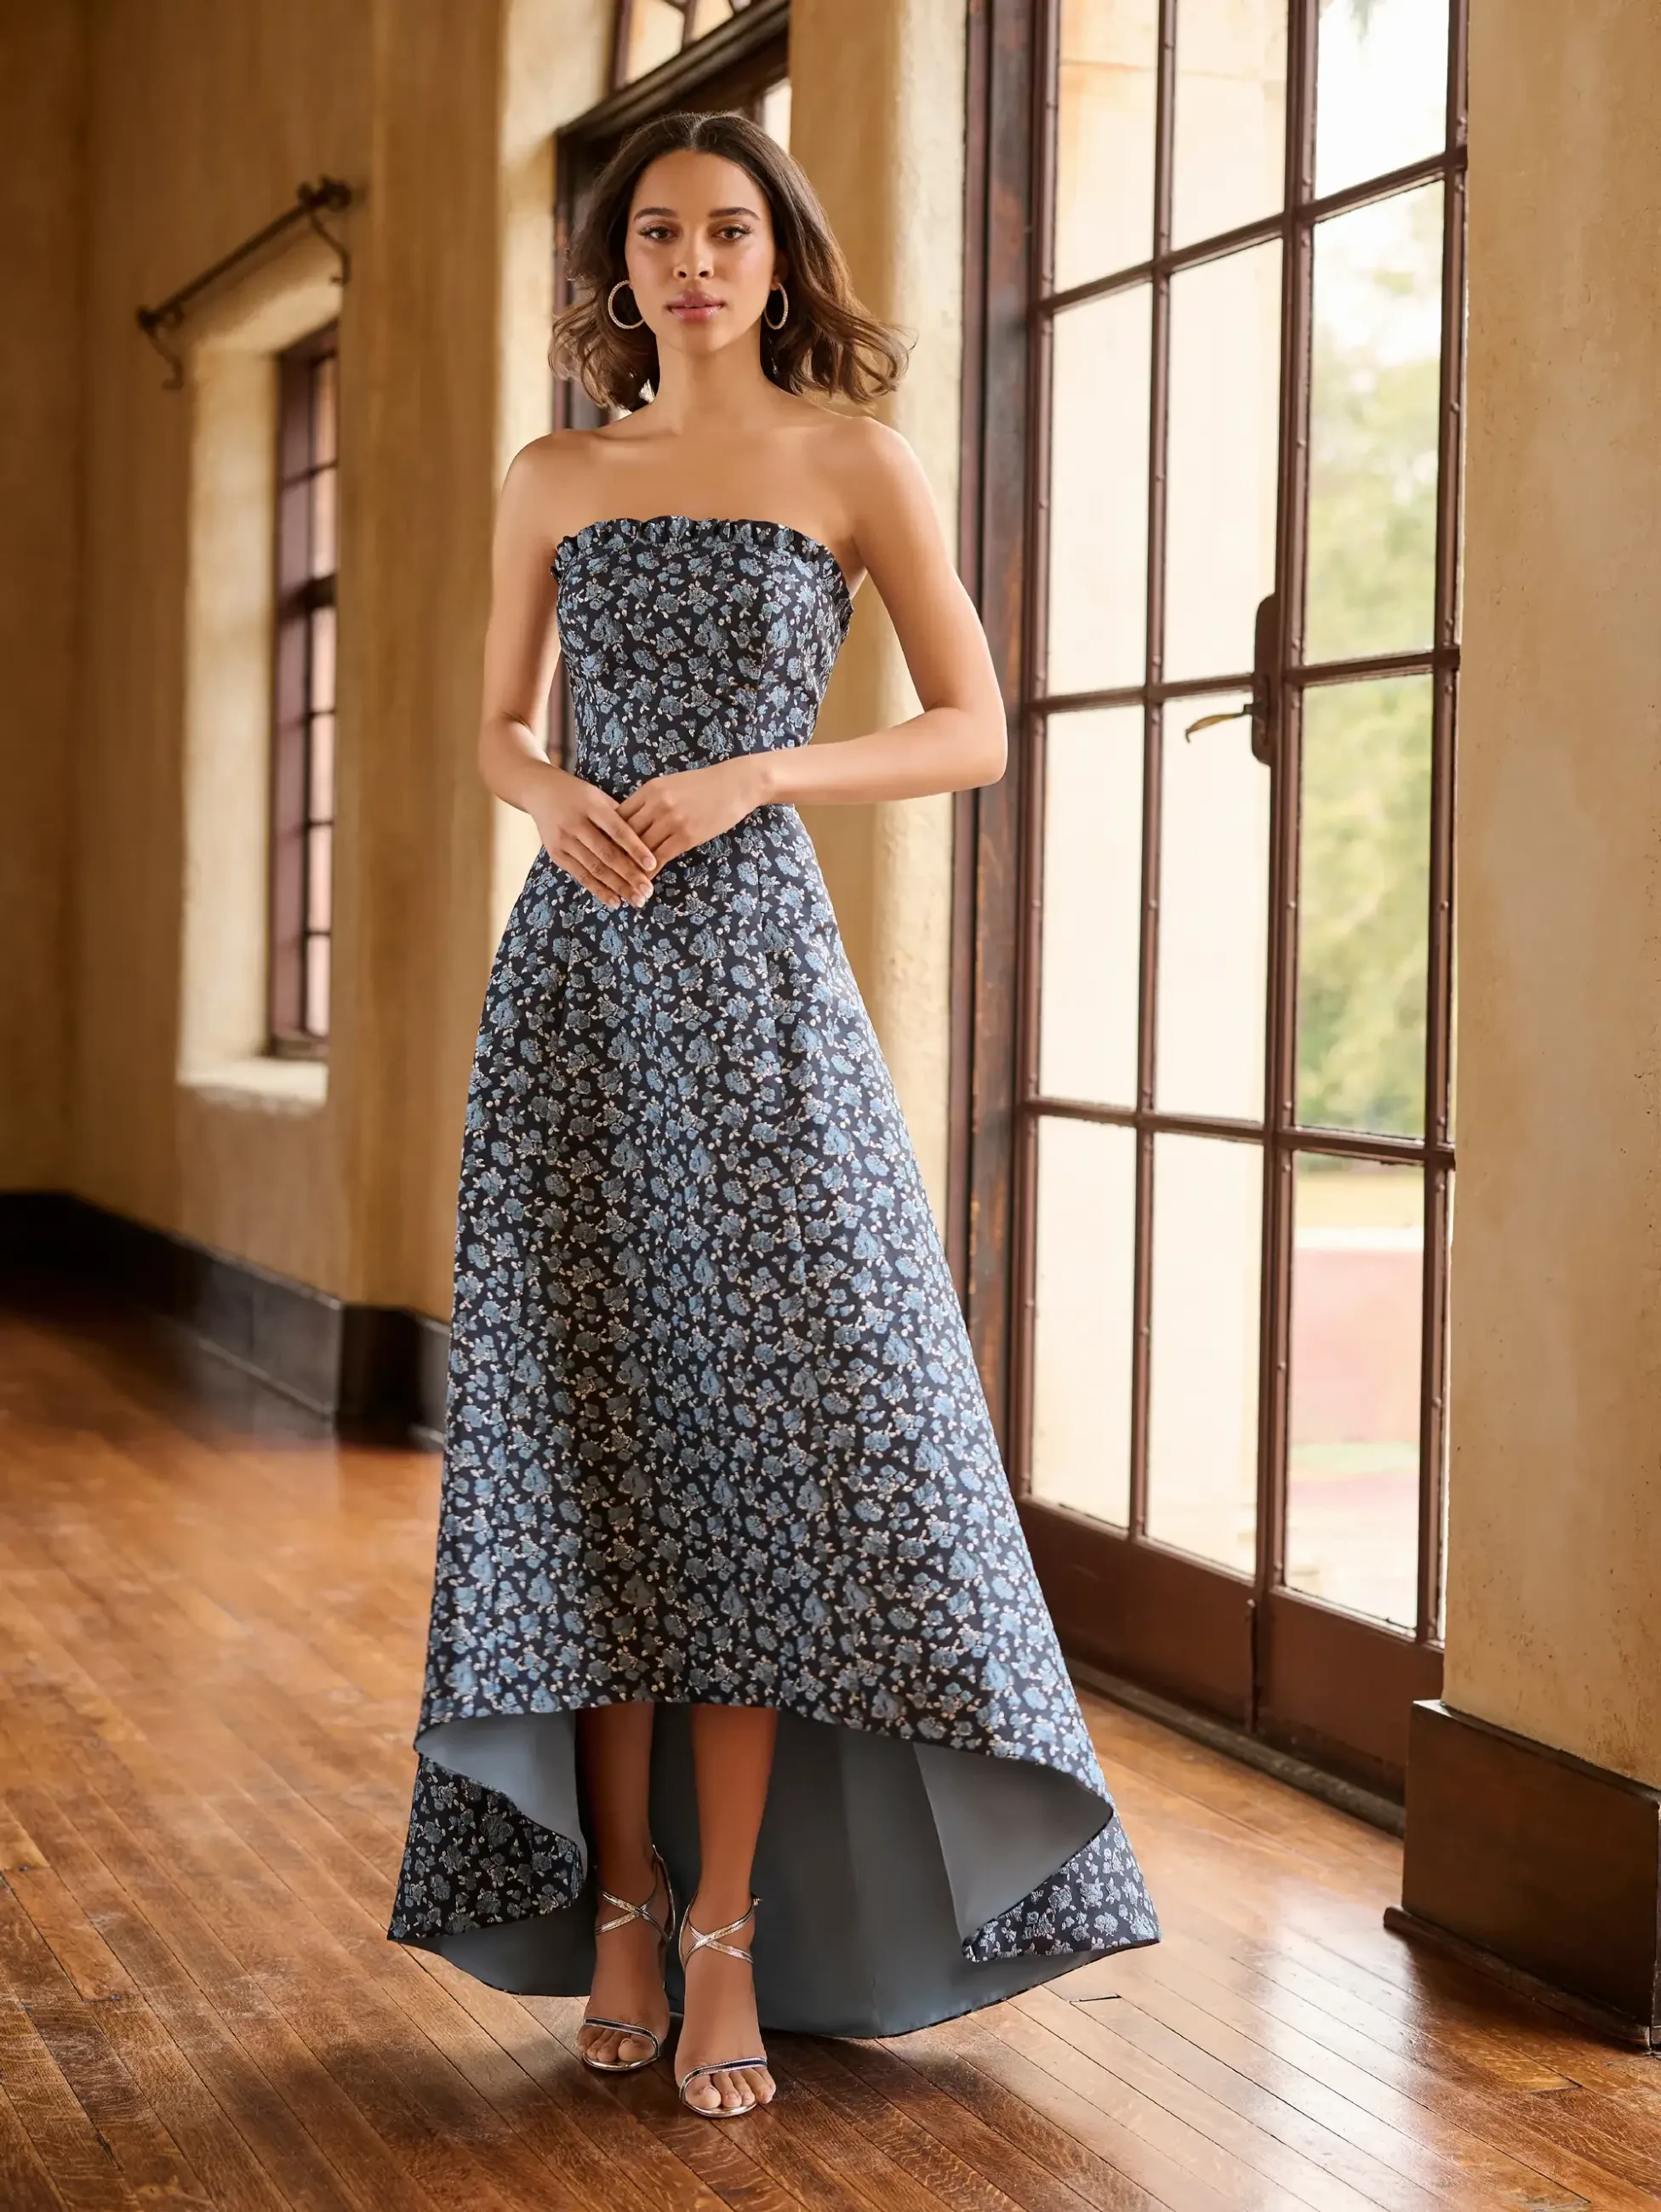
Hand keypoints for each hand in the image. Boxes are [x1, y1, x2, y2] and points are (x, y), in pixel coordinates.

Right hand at [528, 765, 658, 910]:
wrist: (541, 792)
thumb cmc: (579, 795)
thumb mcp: (599, 797)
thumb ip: (620, 817)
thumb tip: (647, 843)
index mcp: (591, 806)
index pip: (617, 830)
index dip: (635, 848)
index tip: (653, 864)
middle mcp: (575, 824)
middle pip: (607, 854)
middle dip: (629, 875)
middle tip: (648, 891)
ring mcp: (563, 840)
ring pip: (594, 868)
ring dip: (617, 887)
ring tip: (636, 900)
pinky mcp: (556, 854)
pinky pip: (581, 876)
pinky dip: (599, 890)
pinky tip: (615, 901)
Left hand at [617, 756, 771, 871]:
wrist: (736, 784)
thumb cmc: (704, 785)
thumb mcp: (671, 785)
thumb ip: (650, 800)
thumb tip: (632, 819)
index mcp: (649, 789)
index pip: (619, 815)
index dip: (609, 835)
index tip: (603, 849)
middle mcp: (656, 804)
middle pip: (626, 834)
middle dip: (615, 854)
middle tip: (606, 871)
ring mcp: (671, 821)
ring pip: (642, 849)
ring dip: (631, 867)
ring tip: (623, 880)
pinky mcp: (686, 836)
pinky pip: (661, 857)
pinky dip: (650, 871)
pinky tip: (645, 880)